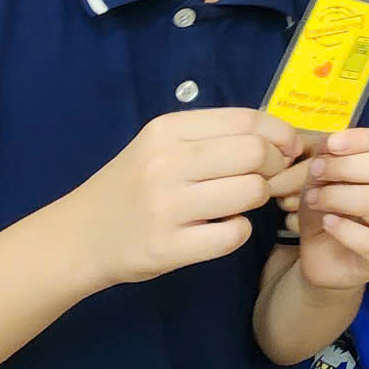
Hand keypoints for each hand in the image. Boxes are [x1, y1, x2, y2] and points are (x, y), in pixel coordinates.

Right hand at [60, 108, 305, 287]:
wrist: (79, 236)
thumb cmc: (131, 186)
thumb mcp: (159, 145)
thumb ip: (211, 136)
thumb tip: (280, 136)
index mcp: (166, 129)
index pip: (246, 120)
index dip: (280, 134)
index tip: (289, 148)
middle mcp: (166, 162)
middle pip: (255, 154)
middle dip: (275, 166)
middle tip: (266, 178)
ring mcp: (166, 207)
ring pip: (250, 193)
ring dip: (258, 199)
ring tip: (239, 203)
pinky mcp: (169, 247)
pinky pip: (234, 234)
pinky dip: (239, 232)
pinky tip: (222, 228)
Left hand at [291, 128, 368, 290]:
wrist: (323, 254)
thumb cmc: (331, 207)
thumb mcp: (326, 174)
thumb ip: (331, 155)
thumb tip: (332, 142)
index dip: (363, 139)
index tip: (330, 145)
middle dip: (346, 166)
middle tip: (316, 172)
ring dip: (335, 196)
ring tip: (313, 199)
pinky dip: (341, 228)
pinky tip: (327, 223)